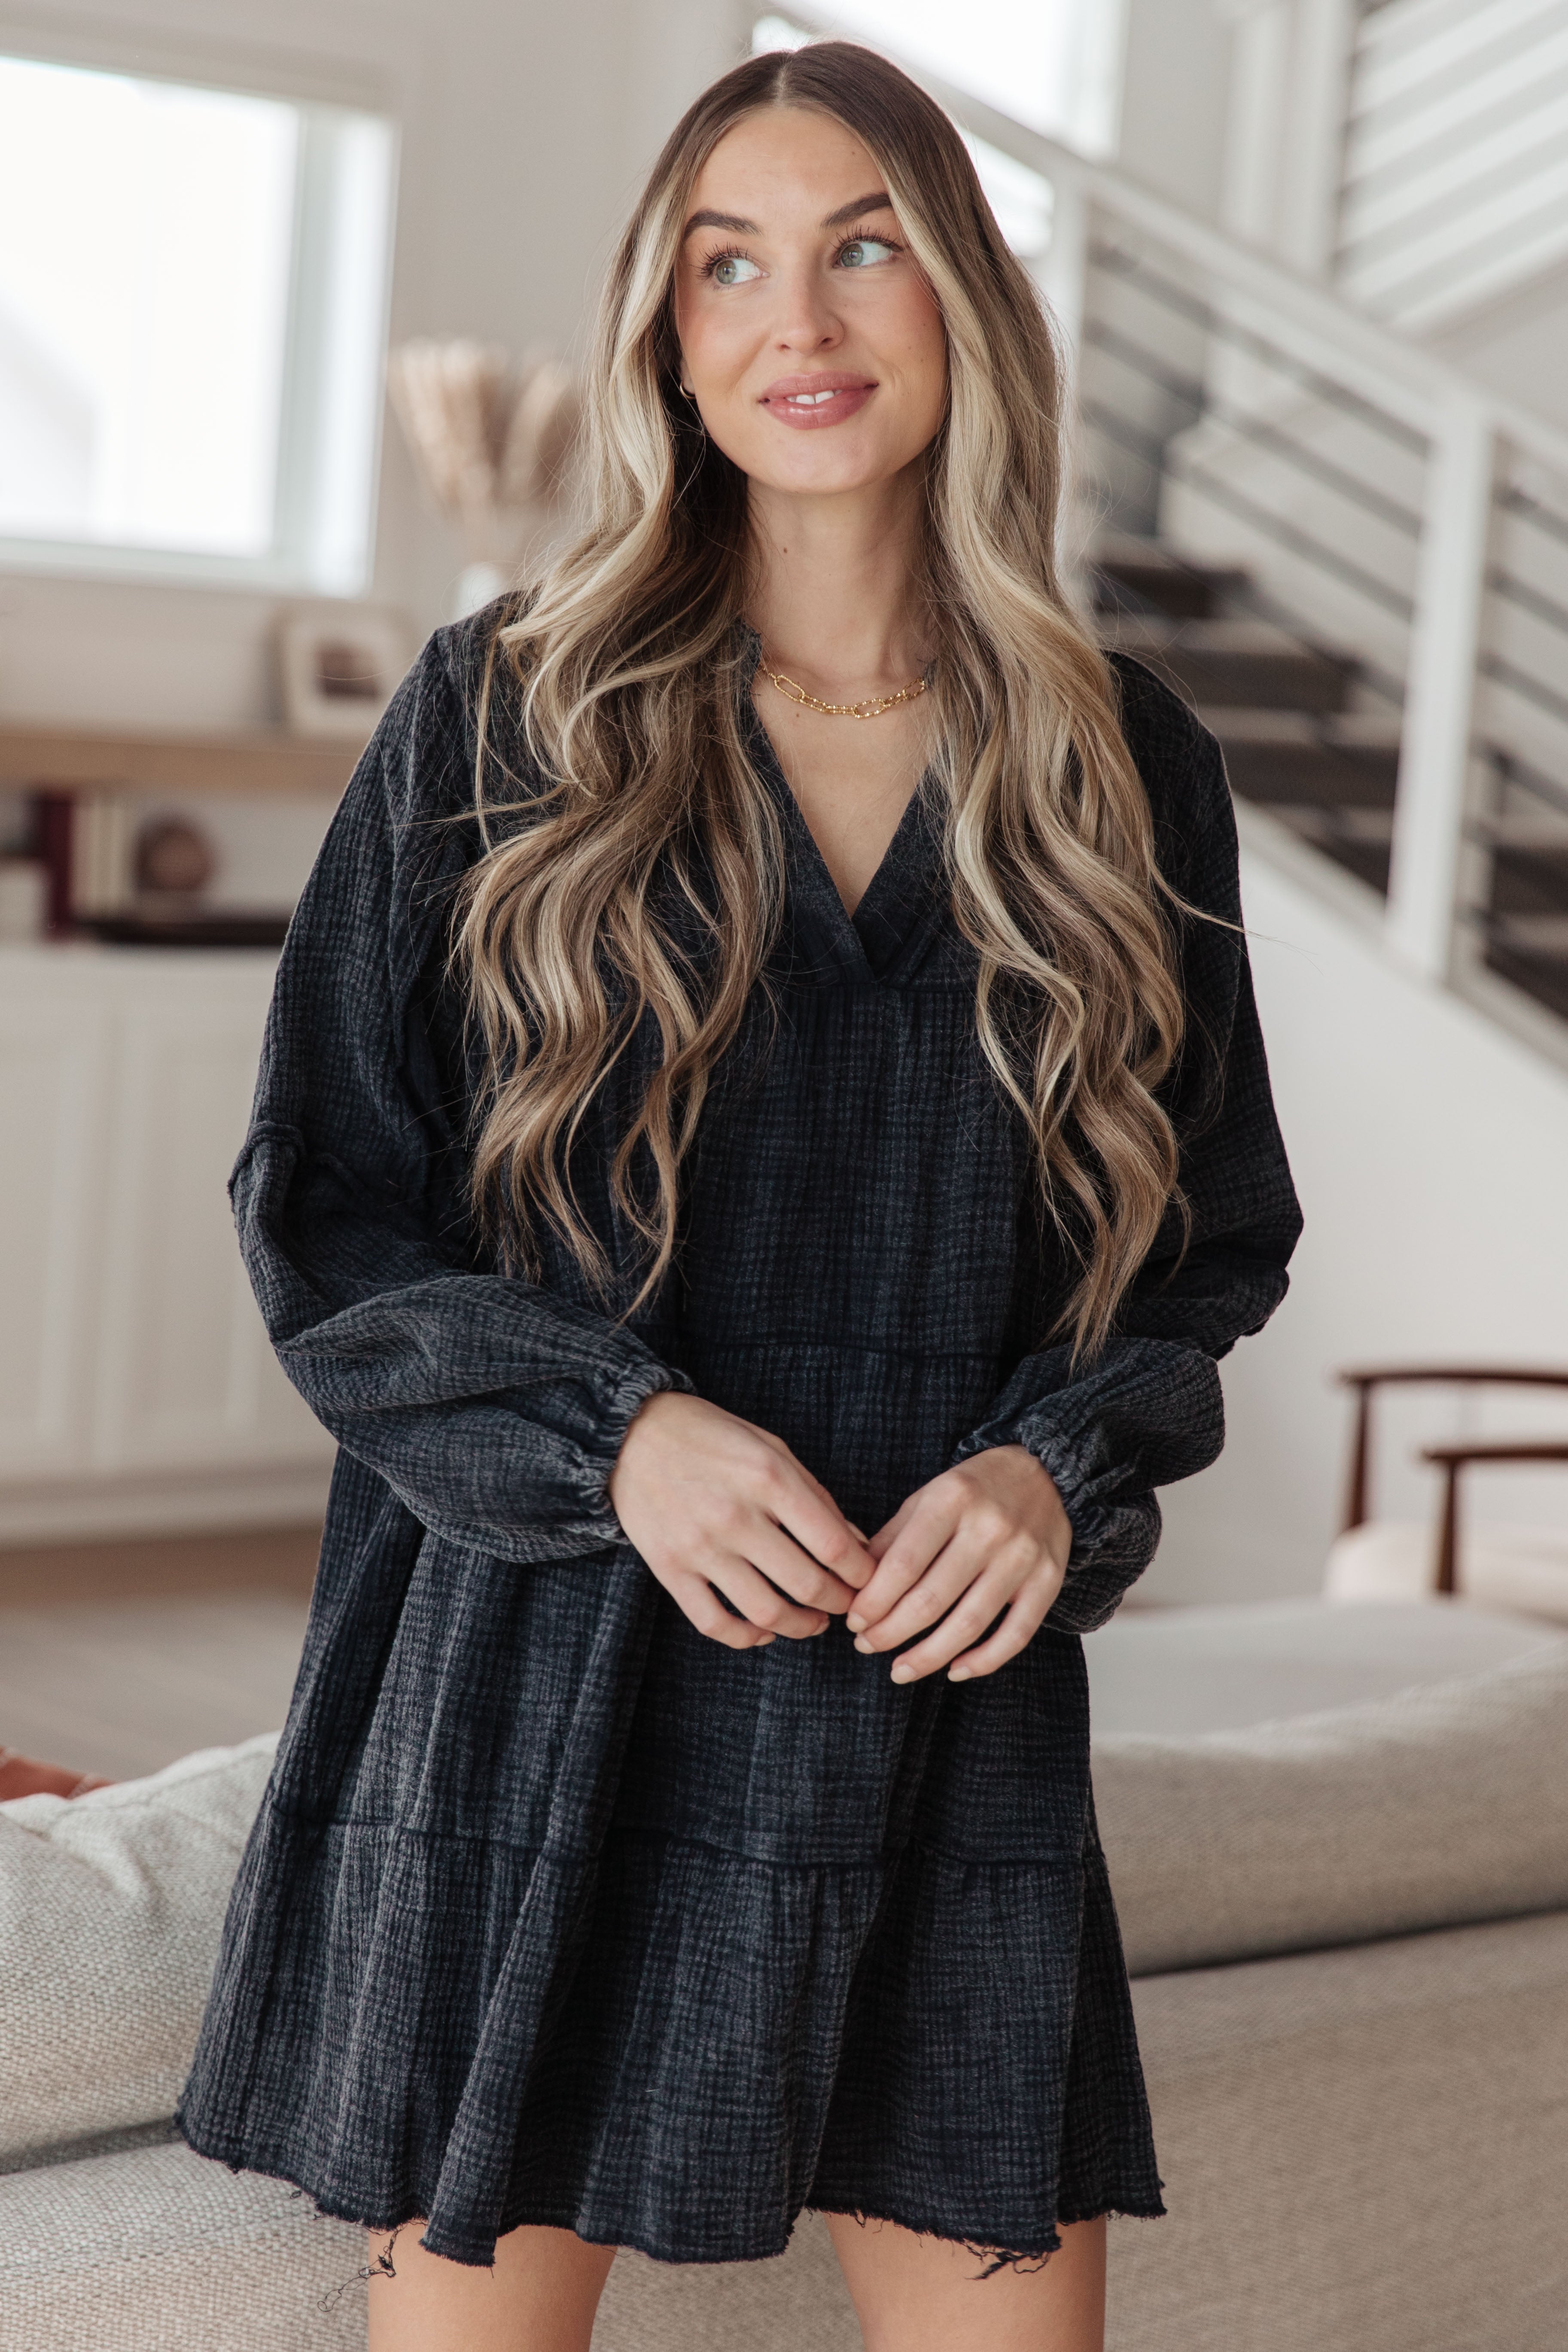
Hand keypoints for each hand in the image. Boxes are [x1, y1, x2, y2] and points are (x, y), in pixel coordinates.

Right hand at [609, 1391, 875, 1650]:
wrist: (632, 1435)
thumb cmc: (711, 1436)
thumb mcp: (771, 1447)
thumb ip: (815, 1495)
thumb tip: (856, 1544)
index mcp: (768, 1477)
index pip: (832, 1545)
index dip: (862, 1572)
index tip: (870, 1580)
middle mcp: (735, 1515)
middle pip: (806, 1584)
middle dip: (839, 1603)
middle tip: (848, 1604)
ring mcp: (700, 1547)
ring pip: (765, 1612)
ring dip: (801, 1627)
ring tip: (814, 1623)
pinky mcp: (670, 1569)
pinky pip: (714, 1623)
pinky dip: (746, 1638)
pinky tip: (763, 1632)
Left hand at [846, 1445, 1070, 1683]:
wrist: (1046, 1473)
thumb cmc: (975, 1489)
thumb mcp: (928, 1497)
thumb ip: (892, 1539)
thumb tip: (857, 1587)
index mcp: (952, 1500)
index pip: (903, 1565)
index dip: (873, 1601)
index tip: (854, 1622)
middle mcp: (990, 1529)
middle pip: (931, 1600)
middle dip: (890, 1632)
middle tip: (866, 1646)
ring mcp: (1022, 1557)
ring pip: (969, 1624)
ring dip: (928, 1656)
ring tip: (899, 1670)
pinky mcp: (1048, 1581)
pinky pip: (1015, 1635)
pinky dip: (983, 1661)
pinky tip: (954, 1671)